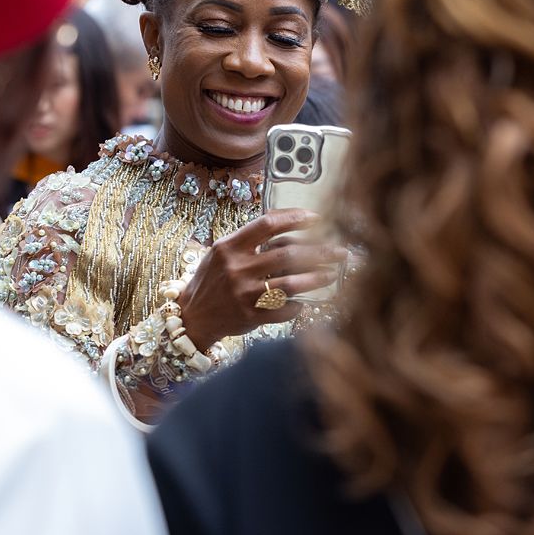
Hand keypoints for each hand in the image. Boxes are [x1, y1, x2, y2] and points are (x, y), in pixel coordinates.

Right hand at [178, 208, 345, 345]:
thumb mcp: (221, 251)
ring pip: (292, 283)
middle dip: (321, 252)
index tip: (317, 218)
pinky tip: (307, 301)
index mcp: (230, 247)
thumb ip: (250, 239)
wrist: (192, 316)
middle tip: (341, 251)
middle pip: (288, 254)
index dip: (295, 218)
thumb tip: (289, 223)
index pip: (268, 224)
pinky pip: (285, 309)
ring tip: (333, 274)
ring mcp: (245, 294)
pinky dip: (299, 305)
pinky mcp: (251, 316)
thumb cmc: (212, 279)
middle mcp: (238, 268)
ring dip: (318, 278)